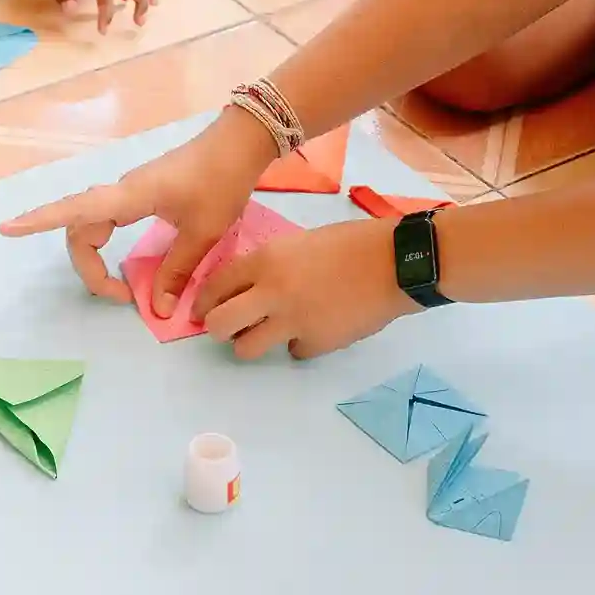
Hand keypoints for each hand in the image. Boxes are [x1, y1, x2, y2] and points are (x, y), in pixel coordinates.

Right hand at [0, 109, 274, 309]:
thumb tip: (154, 308)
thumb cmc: (221, 182)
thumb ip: (176, 271)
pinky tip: (117, 260)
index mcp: (130, 197)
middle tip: (120, 297)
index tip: (8, 229)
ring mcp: (130, 191)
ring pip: (92, 225)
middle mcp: (122, 191)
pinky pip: (107, 219)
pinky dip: (104, 243)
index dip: (38, 220)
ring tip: (121, 288)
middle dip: (87, 267)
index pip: (75, 211)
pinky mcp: (141, 192)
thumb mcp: (204, 233)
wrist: (239, 144)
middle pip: (80, 229)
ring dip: (95, 257)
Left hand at [195, 214, 410, 359]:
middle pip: (219, 325)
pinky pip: (293, 351)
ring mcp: (292, 321)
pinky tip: (315, 328)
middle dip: (218, 329)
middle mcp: (271, 293)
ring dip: (253, 343)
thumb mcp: (298, 243)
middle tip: (230, 327)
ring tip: (269, 333)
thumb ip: (269, 266)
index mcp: (265, 261)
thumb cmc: (349, 244)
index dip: (203, 303)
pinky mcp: (316, 343)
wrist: (392, 264)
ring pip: (246, 349)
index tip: (202, 311)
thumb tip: (248, 289)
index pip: (214, 286)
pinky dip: (300, 344)